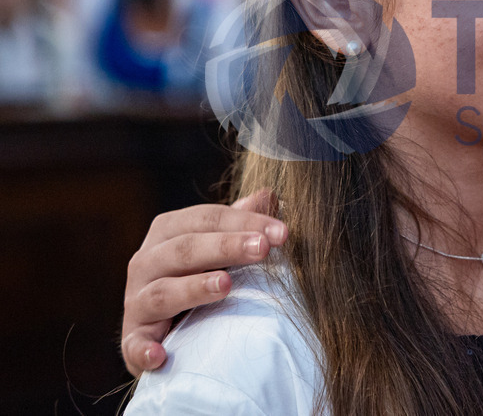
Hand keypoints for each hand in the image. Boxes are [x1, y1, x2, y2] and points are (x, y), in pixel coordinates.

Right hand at [120, 190, 286, 375]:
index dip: (245, 222)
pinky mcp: (133, 340)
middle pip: (185, 249)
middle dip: (226, 246)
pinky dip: (145, 349)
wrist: (171, 325)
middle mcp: (146, 262)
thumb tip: (267, 194)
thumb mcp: (222, 244)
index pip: (206, 218)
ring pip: (162, 292)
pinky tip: (162, 355)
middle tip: (263, 249)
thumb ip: (242, 221)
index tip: (282, 233)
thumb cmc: (201, 273)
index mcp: (168, 231)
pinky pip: (135, 344)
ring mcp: (136, 301)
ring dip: (193, 288)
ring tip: (226, 284)